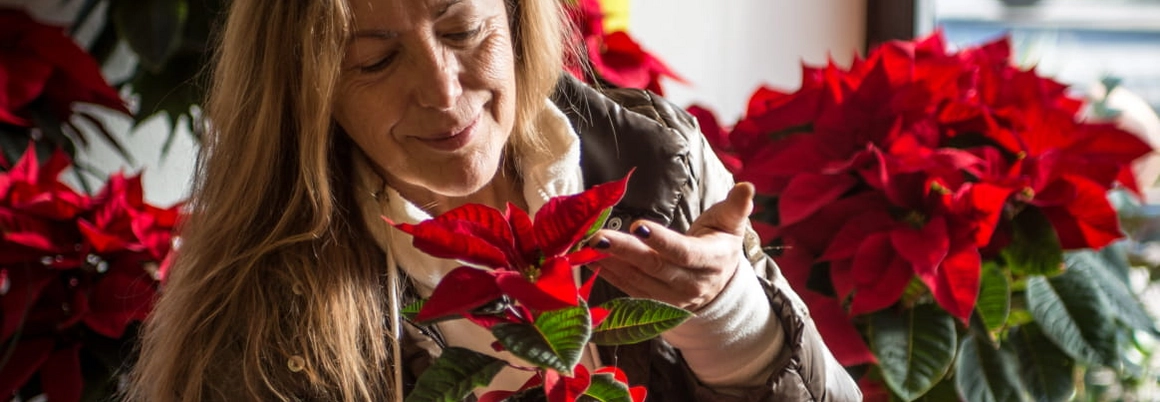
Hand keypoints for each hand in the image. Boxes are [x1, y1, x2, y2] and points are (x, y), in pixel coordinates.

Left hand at [587, 182, 755, 310]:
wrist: (719, 283)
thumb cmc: (720, 242)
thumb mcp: (731, 223)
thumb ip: (736, 206)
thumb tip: (747, 187)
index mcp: (712, 261)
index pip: (684, 252)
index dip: (662, 241)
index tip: (638, 226)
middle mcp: (692, 285)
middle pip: (655, 267)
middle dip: (624, 251)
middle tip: (597, 237)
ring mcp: (672, 299)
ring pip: (638, 281)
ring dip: (611, 263)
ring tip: (588, 246)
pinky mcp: (656, 305)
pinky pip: (630, 290)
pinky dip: (610, 275)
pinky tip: (591, 261)